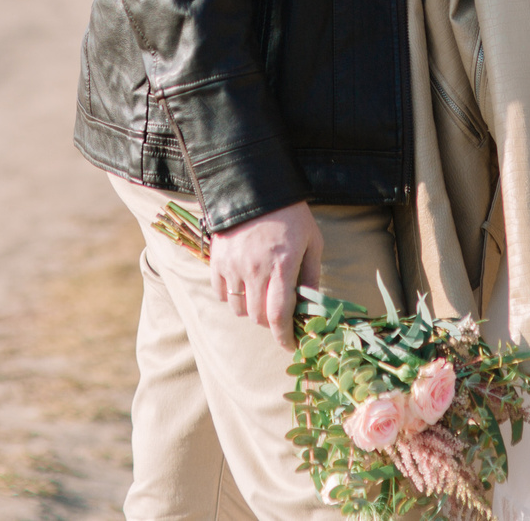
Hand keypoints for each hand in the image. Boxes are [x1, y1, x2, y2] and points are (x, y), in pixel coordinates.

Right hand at [207, 201, 322, 349]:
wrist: (256, 186)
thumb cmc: (291, 215)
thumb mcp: (312, 241)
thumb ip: (312, 275)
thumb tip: (312, 306)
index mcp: (282, 266)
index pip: (279, 316)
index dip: (284, 337)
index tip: (289, 344)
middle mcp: (255, 269)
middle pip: (257, 317)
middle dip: (269, 324)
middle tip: (277, 315)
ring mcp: (233, 265)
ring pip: (237, 308)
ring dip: (250, 310)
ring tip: (259, 297)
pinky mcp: (217, 259)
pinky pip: (220, 293)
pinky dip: (230, 296)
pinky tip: (241, 286)